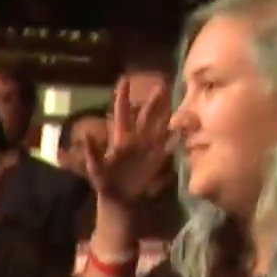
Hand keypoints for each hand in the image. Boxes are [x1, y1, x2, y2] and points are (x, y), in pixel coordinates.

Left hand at [86, 74, 172, 202]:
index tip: (125, 79)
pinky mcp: (159, 158)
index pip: (121, 113)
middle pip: (146, 115)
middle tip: (164, 83)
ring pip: (161, 125)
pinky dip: (179, 136)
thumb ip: (92, 153)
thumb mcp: (94, 168)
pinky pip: (171, 144)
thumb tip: (87, 136)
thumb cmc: (104, 181)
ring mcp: (149, 147)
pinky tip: (188, 126)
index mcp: (120, 138)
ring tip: (182, 99)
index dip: (122, 97)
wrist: (119, 197)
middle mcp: (137, 138)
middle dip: (154, 100)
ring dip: (170, 113)